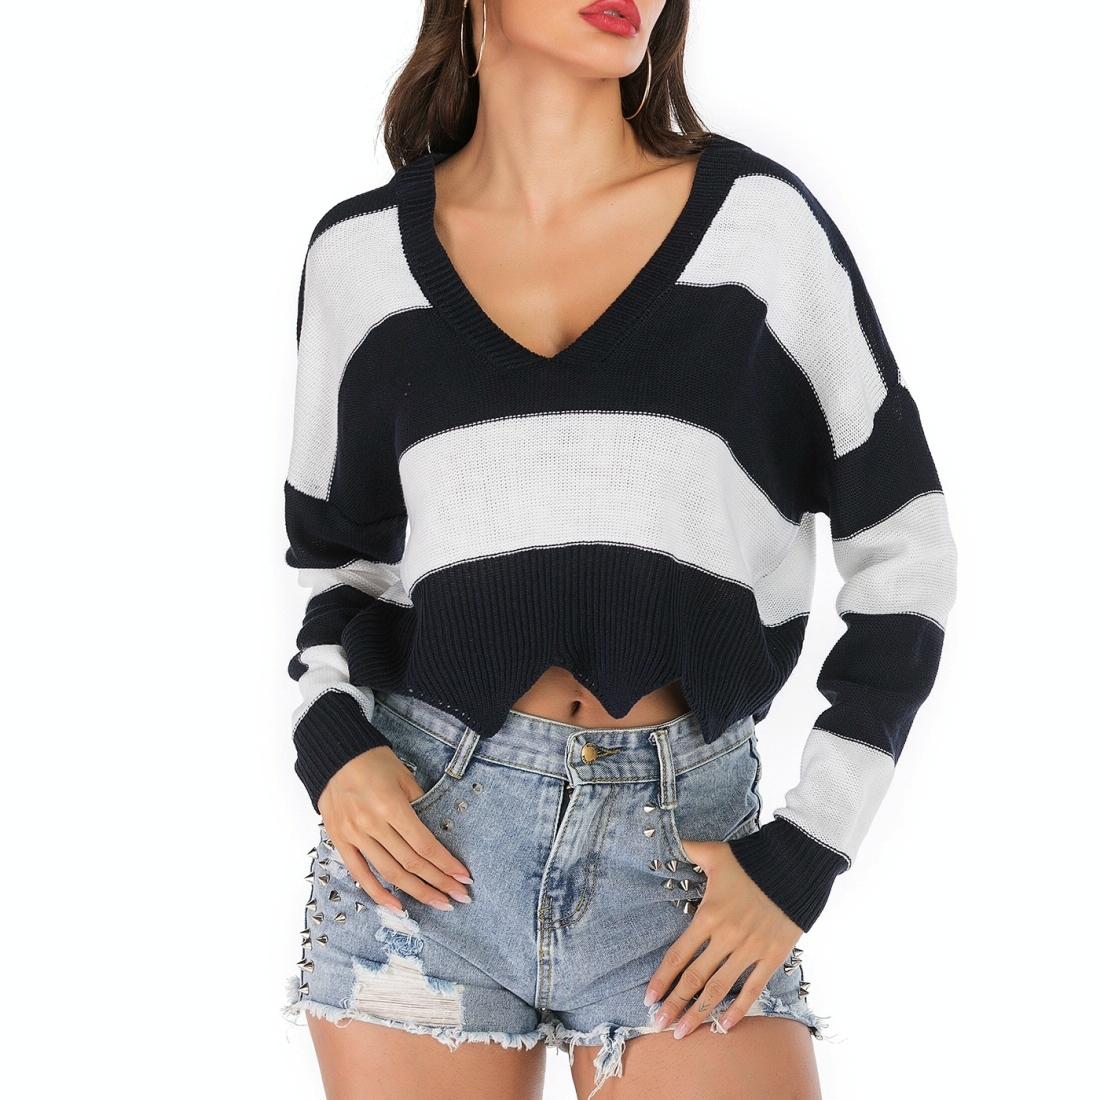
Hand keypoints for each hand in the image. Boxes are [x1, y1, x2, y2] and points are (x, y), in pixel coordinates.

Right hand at [317, 746, 473, 912]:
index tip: (464, 878)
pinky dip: (378, 893)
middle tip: (459, 897)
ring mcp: (354, 835)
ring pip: (389, 873)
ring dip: (416, 892)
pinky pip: (360, 873)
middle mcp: (372, 824)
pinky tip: (398, 906)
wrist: (334, 754)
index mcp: (391, 806)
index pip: (424, 845)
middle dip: (439, 883)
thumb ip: (420, 804)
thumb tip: (436, 833)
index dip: (446, 864)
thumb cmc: (373, 760)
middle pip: (411, 863)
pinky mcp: (340, 841)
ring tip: (438, 903)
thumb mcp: (404, 776)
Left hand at [644, 838, 801, 1037]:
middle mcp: (726, 937)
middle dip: (675, 1003)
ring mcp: (750, 950)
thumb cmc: (752, 860)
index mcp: (709, 916)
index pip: (679, 954)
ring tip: (683, 1032)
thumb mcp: (716, 852)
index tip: (649, 998)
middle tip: (659, 1024)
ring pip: (719, 989)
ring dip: (699, 1012)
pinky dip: (738, 1010)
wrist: (795, 867)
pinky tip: (723, 1026)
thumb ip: (689, 849)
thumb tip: (669, 839)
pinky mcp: (772, 957)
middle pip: (695, 978)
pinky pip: (752, 989)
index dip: (662, 978)